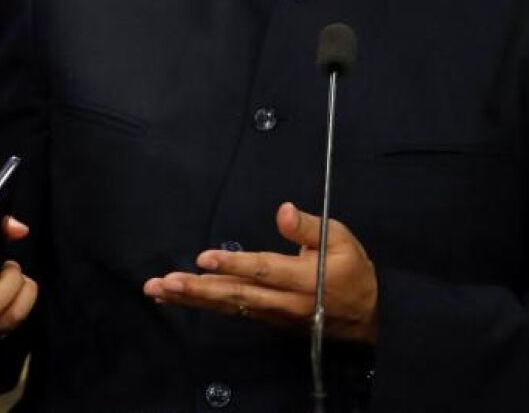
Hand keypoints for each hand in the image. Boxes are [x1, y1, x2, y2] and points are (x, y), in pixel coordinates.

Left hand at [142, 202, 378, 342]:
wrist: (369, 316)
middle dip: (198, 290)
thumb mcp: (341, 240)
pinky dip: (202, 305)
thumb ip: (308, 228)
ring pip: (228, 306)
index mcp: (304, 280)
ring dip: (192, 299)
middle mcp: (284, 302)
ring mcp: (273, 314)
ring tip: (159, 290)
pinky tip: (177, 298)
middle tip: (165, 283)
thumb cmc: (352, 270)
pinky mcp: (266, 319)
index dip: (234, 264)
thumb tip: (283, 210)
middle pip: (237, 295)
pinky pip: (231, 312)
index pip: (264, 271)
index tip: (204, 258)